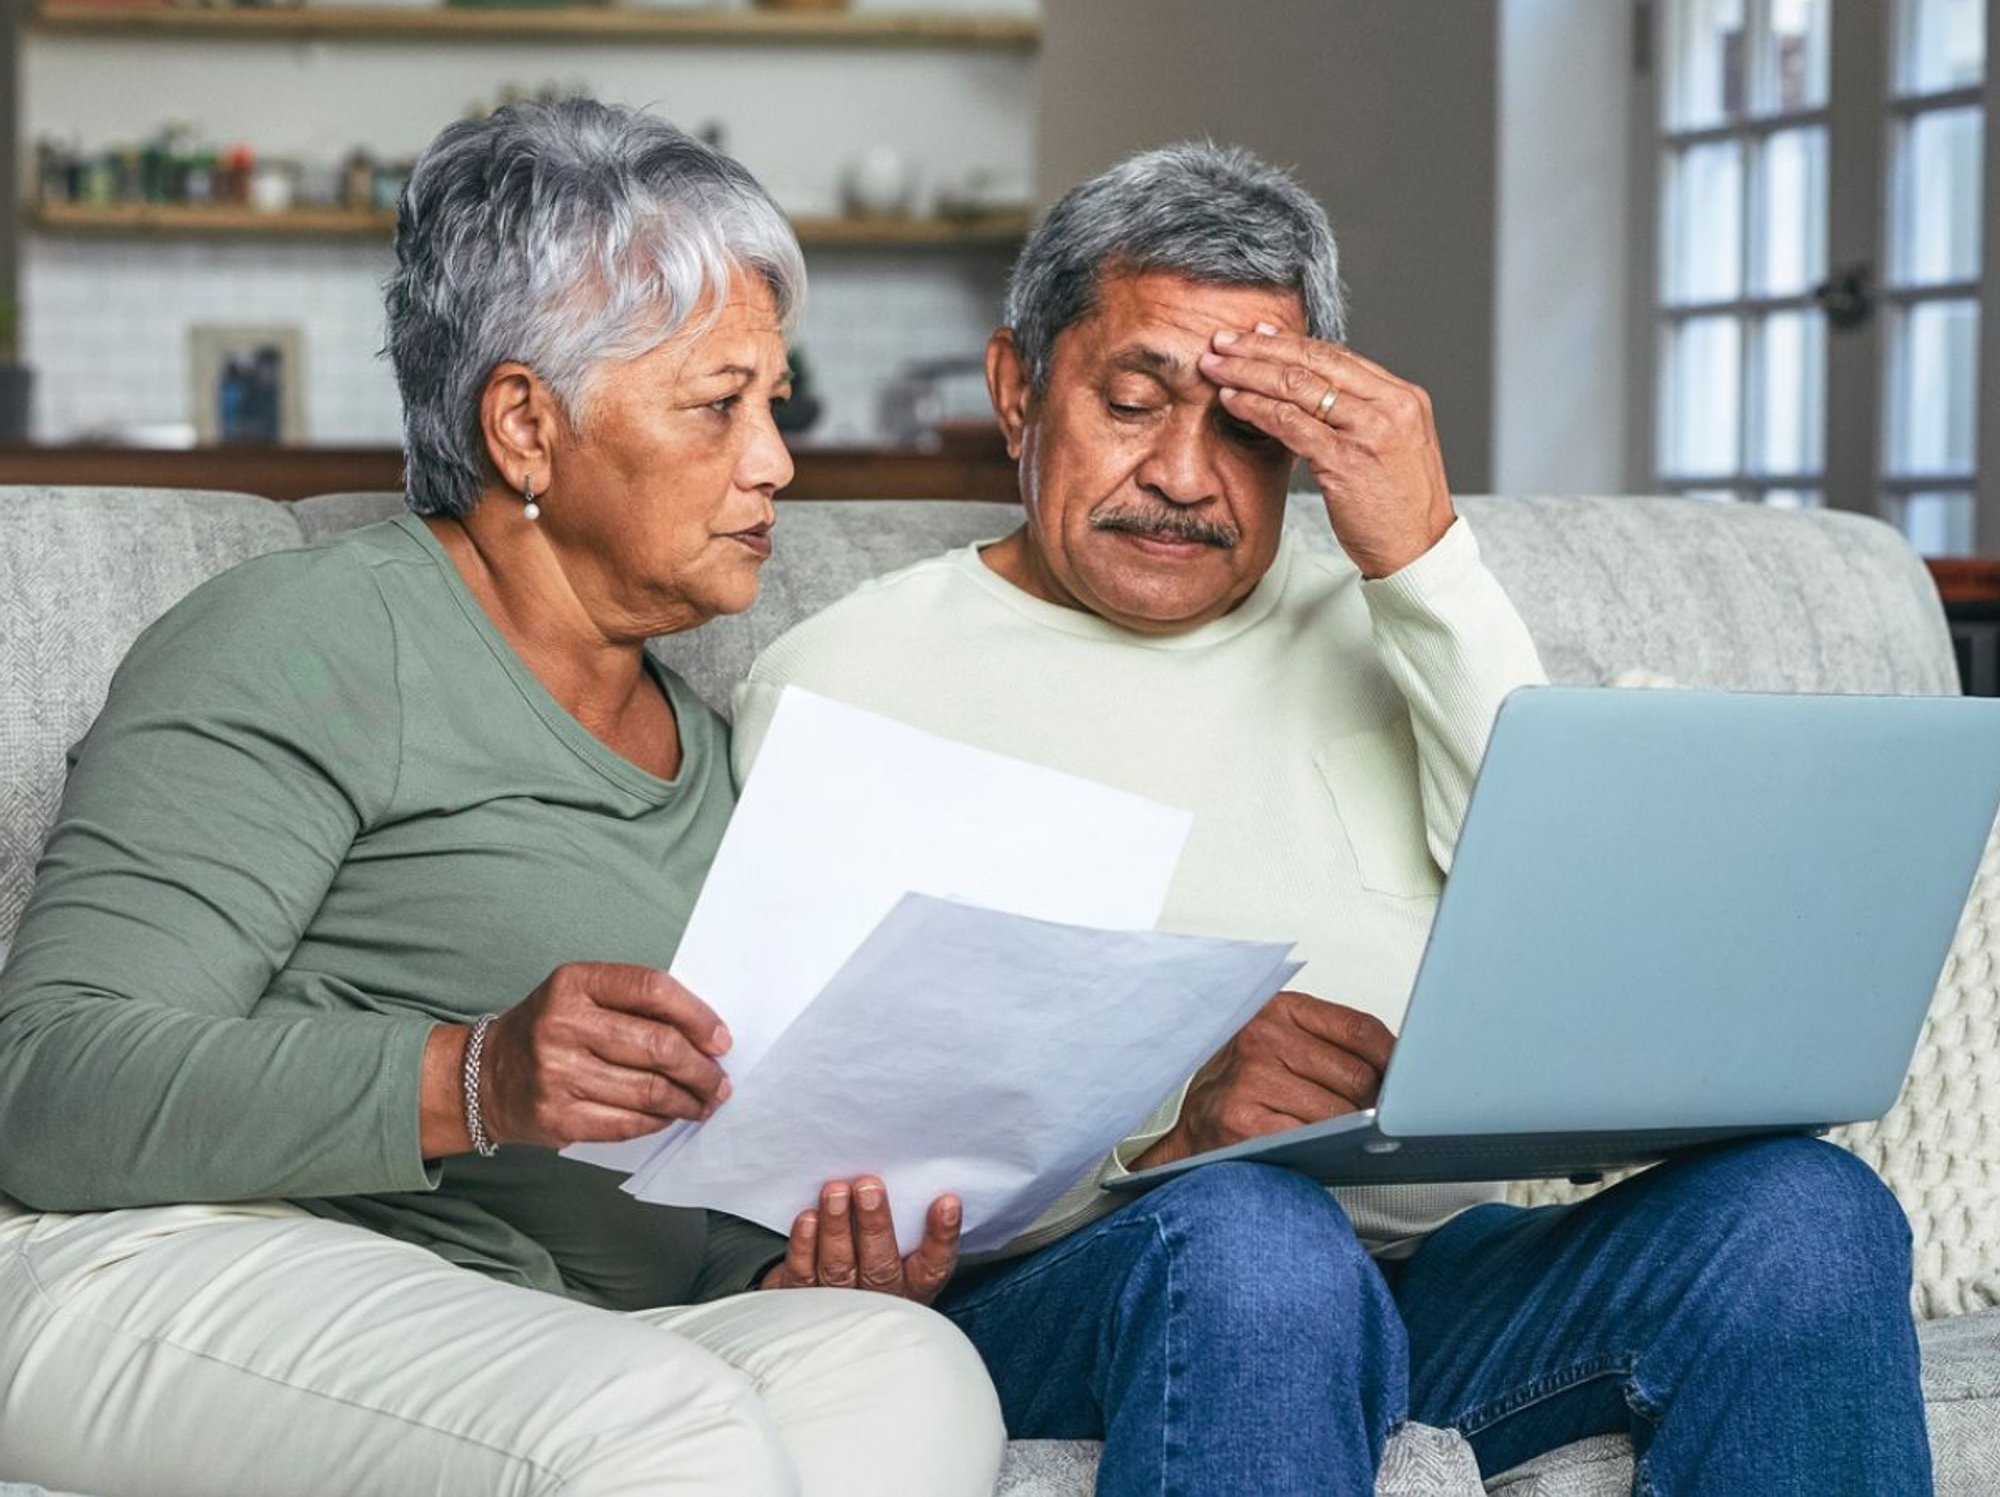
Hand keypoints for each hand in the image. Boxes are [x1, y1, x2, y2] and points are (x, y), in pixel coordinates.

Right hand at [463, 963, 732, 1150]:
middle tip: (719, 1081)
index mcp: (574, 982)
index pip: (652, 990)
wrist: (483, 1076)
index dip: (697, 1016)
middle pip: (657, 1045)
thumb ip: (634, 1003)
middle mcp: (562, 1025)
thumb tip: (706, 1035)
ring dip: (688, 1100)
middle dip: (701, 1069)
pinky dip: (658, 1121)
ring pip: (648, 1091)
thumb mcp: (581, 995)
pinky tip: (670, 1116)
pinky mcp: (557, 1118)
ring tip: (704, 1102)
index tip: (721, 1040)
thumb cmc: (550, 1029)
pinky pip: (627, 1123)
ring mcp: (556, 1074)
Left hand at [761, 1176, 961, 1304]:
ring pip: (839, 1268)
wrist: (829, 1302)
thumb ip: (907, 1218)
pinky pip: (804, 1273)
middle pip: (880, 1267)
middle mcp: (880, 1297)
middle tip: (869, 1187)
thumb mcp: (901, 1247)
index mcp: (913, 1284)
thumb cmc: (873, 1258)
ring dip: (837, 1228)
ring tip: (836, 1192)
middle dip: (874, 1225)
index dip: (942, 1235)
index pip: (934, 1265)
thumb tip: (903, 1168)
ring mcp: (841, 1301)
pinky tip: (808, 1218)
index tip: (946, 1202)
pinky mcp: (805, 1297)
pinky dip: (805, 1245)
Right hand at [1133, 991, 1393, 1170]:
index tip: (1410, 1079)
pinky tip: (1324, 1149)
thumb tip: (1400, 1067)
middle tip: (1376, 1119)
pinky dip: (1326, 1148)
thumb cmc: (1244, 1087)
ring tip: (1348, 1136)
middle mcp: (1261, 1038)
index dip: (1395, 1059)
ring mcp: (1250, 1080)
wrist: (1192, 1129)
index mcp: (1276, 1009)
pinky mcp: (1243, 1122)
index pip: (1359, 1029)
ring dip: (1353, 1131)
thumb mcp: (1282, 1045)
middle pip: (1357, 1075)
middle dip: (1375, 1104)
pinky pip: (1312, 1138)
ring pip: (1340, 1112)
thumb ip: (1331, 1046)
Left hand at [1198, 324, 1454, 577]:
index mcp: (1403, 397)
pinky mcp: (1347, 460)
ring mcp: (1370, 431)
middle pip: (1314, 361)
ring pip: (1298, 386)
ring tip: (1215, 368)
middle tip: (1222, 340)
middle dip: (1261, 348)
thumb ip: (1361, 416)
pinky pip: (1291, 424)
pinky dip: (1256, 408)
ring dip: (1249, 373)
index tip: (1256, 334)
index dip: (1291, 342)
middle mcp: (1390, 406)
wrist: (1420, 550)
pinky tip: (1232, 401)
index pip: (1338, 355)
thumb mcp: (1391, 447)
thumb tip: (1316, 392)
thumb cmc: (1399, 506)